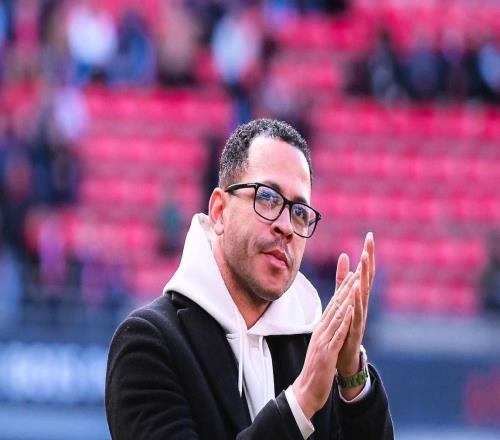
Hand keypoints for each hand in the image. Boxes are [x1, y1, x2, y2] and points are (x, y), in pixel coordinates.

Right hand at [292, 272, 357, 418]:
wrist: (305, 390)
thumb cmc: (316, 369)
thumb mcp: (322, 346)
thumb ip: (327, 332)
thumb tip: (331, 320)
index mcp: (321, 329)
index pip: (333, 305)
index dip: (343, 289)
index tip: (353, 274)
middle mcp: (321, 331)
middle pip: (335, 305)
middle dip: (346, 287)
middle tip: (357, 270)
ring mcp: (323, 341)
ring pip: (337, 315)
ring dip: (346, 299)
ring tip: (355, 284)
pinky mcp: (327, 352)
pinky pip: (337, 334)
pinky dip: (344, 321)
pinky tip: (350, 311)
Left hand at [336, 232, 374, 378]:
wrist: (344, 357)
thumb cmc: (346, 326)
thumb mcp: (343, 298)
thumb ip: (342, 279)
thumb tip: (343, 256)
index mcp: (360, 296)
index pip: (365, 271)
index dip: (368, 253)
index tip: (369, 235)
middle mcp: (363, 303)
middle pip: (367, 278)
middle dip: (369, 259)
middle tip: (370, 241)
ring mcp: (361, 315)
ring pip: (364, 292)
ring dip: (364, 276)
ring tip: (363, 259)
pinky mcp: (355, 328)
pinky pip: (357, 312)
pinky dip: (357, 300)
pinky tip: (356, 289)